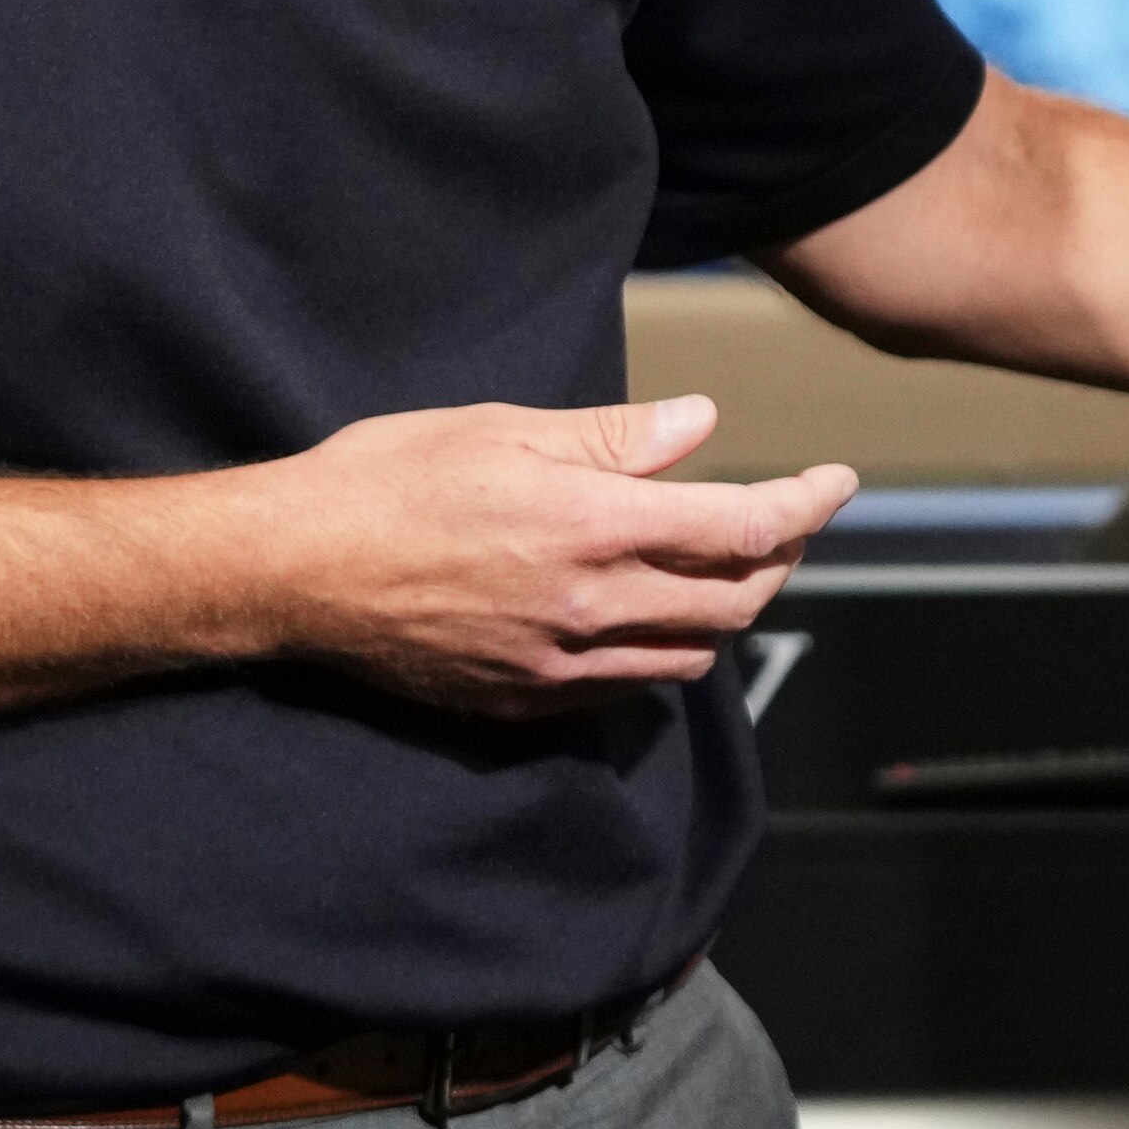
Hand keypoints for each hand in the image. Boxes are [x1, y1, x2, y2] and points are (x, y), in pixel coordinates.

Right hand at [234, 394, 852, 717]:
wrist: (291, 569)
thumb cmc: (387, 477)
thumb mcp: (504, 427)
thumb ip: (613, 435)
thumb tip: (700, 424)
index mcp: (589, 526)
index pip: (742, 528)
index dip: (806, 505)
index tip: (838, 483)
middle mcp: (585, 607)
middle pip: (735, 603)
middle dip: (781, 561)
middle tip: (789, 522)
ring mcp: (553, 666)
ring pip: (688, 655)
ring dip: (727, 613)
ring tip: (728, 567)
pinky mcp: (519, 703)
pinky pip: (623, 688)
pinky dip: (661, 651)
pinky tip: (650, 616)